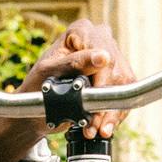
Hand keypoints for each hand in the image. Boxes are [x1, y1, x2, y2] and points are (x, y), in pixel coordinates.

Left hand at [0, 16, 135, 161]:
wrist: (36, 108)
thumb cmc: (36, 86)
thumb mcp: (48, 73)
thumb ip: (74, 63)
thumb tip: (103, 57)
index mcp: (80, 31)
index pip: (102, 52)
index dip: (102, 79)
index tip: (96, 99)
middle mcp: (99, 39)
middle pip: (116, 70)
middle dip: (107, 102)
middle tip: (95, 125)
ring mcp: (110, 57)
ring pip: (124, 84)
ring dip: (112, 112)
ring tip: (98, 130)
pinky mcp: (115, 76)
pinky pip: (125, 94)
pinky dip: (115, 113)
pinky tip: (104, 126)